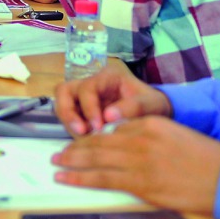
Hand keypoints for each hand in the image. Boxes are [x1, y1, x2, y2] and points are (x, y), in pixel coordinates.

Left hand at [52, 116, 219, 214]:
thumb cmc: (201, 157)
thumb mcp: (171, 133)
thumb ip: (144, 133)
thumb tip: (120, 140)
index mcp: (146, 123)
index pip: (110, 128)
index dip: (91, 135)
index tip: (79, 140)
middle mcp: (138, 139)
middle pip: (98, 141)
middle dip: (75, 146)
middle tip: (59, 151)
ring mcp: (137, 161)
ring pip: (94, 158)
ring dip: (71, 160)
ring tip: (56, 162)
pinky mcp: (139, 182)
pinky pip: (101, 178)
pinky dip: (79, 177)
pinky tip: (65, 177)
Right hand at [54, 63, 171, 135]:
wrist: (158, 115)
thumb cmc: (154, 105)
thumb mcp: (151, 104)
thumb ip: (133, 107)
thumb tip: (108, 116)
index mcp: (107, 77)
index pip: (86, 88)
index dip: (88, 107)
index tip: (98, 127)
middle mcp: (91, 84)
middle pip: (63, 91)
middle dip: (68, 113)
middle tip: (81, 133)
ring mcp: (83, 98)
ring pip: (61, 104)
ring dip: (68, 122)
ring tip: (84, 139)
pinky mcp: (81, 111)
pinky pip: (69, 118)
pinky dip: (74, 130)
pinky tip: (88, 142)